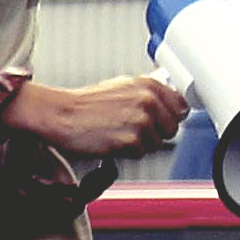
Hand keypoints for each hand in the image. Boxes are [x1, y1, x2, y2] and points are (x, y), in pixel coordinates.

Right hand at [7, 72, 186, 160]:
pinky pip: (140, 154)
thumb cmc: (83, 104)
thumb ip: (147, 94)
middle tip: (131, 128)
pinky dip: (126, 152)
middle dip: (155, 132)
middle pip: (172, 128)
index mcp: (147, 85)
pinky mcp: (130, 141)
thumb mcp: (120, 87)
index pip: (181, 106)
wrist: (58, 114)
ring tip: (117, 133)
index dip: (169, 116)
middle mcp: (147, 101)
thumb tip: (168, 104)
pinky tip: (111, 141)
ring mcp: (140, 121)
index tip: (161, 119)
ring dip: (139, 143)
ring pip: (156, 144)